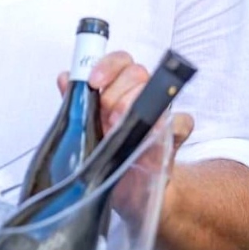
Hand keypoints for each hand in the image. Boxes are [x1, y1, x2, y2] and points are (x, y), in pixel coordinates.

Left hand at [57, 51, 192, 166]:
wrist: (126, 188)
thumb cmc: (106, 152)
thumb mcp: (86, 126)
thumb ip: (76, 101)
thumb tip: (65, 78)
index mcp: (118, 87)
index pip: (120, 61)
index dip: (107, 66)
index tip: (93, 82)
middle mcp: (140, 95)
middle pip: (137, 72)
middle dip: (116, 92)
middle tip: (106, 115)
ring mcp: (160, 112)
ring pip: (156, 90)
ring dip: (135, 106)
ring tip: (118, 127)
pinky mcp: (175, 136)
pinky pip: (183, 121)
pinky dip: (171, 125)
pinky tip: (153, 135)